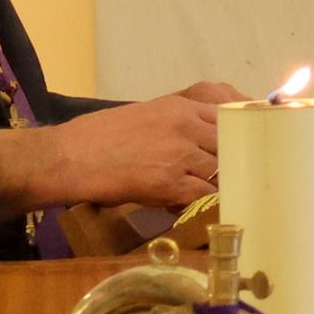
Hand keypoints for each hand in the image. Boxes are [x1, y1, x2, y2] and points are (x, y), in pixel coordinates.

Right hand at [0, 88, 223, 215]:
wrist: (69, 157)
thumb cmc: (96, 136)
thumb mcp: (142, 116)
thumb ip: (174, 125)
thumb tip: (196, 144)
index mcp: (179, 107)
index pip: (229, 117)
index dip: (239, 135)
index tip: (244, 147)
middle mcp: (186, 126)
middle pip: (231, 144)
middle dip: (234, 161)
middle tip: (237, 175)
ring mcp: (180, 154)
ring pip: (222, 170)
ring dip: (220, 184)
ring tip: (218, 193)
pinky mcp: (171, 182)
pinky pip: (204, 194)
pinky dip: (205, 202)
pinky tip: (201, 206)